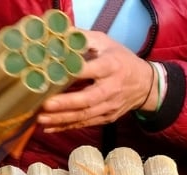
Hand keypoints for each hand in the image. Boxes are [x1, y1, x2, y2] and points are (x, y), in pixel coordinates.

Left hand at [36, 31, 155, 132]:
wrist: (145, 84)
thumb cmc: (121, 59)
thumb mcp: (106, 43)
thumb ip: (84, 39)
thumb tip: (59, 35)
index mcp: (111, 66)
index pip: (92, 70)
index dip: (74, 73)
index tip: (53, 75)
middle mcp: (111, 88)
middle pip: (88, 99)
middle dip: (65, 103)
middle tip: (44, 105)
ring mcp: (109, 106)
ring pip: (85, 115)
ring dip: (62, 119)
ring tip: (41, 119)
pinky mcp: (106, 117)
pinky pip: (85, 124)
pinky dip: (66, 126)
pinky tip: (49, 128)